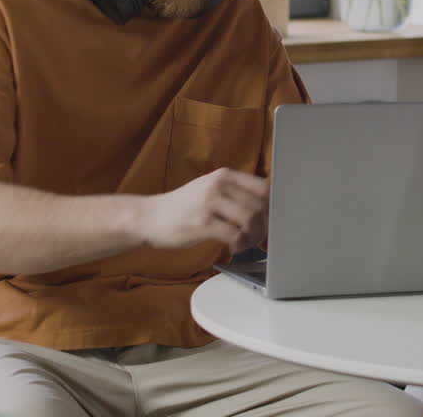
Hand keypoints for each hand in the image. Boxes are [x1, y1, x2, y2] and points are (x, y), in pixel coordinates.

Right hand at [140, 168, 268, 252]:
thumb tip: (267, 210)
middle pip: (260, 206)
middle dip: (265, 226)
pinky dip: (240, 245)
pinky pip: (234, 235)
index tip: (273, 221)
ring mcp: (209, 202)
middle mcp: (218, 185)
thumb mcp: (209, 189)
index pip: (264, 187)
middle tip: (261, 239)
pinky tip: (235, 248)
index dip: (273, 207)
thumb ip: (235, 194)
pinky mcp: (202, 223)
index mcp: (224, 175)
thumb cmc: (183, 207)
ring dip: (254, 237)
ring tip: (247, 244)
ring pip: (250, 220)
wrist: (148, 217)